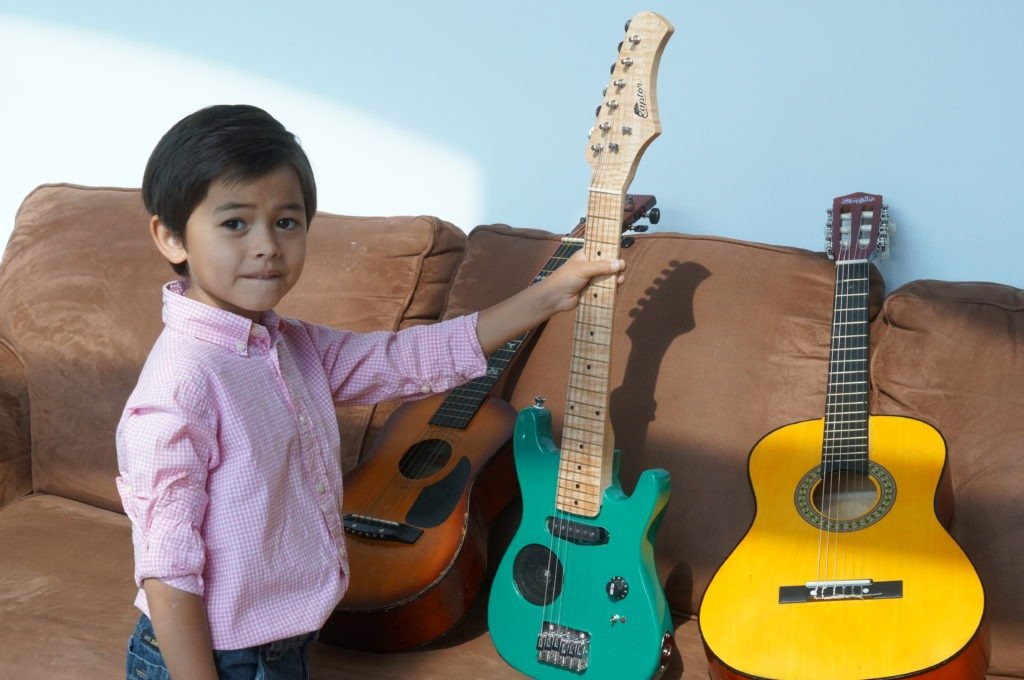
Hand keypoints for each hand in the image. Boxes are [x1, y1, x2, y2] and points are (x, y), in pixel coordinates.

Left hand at [475, 250, 625, 354]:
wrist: (555, 297)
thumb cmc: (566, 278)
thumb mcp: (584, 269)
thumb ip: (602, 266)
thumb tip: (620, 264)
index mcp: (587, 255)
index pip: (603, 250)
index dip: (613, 254)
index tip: (621, 259)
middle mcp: (591, 265)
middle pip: (609, 265)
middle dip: (617, 269)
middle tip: (621, 275)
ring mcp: (593, 278)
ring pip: (609, 277)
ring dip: (616, 279)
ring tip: (619, 283)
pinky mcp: (593, 290)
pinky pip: (606, 288)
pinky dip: (612, 289)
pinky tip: (616, 291)